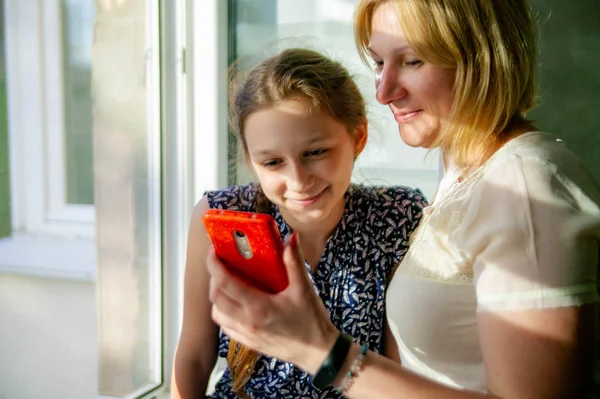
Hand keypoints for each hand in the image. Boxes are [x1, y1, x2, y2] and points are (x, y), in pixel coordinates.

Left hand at [207, 233, 339, 373]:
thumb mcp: (304, 289)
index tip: (213, 252)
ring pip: (217, 314)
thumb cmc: (312, 320)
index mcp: (259, 307)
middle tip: (221, 264)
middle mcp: (247, 322)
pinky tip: (232, 304)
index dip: (214, 265)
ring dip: (216, 297)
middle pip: (215, 298)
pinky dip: (222, 312)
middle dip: (213, 278)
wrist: (317, 353)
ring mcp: (246, 335)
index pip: (225, 283)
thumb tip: (290, 238)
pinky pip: (225, 327)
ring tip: (225, 283)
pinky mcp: (248, 343)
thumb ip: (294, 262)